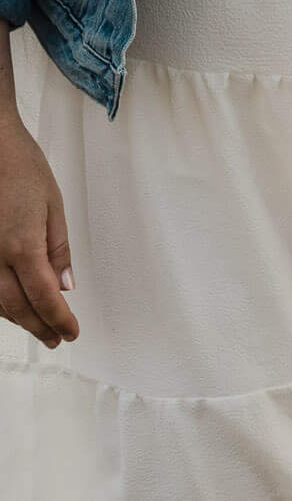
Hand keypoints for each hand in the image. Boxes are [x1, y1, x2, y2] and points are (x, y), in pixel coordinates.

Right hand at [0, 115, 75, 349]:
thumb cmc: (20, 168)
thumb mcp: (53, 206)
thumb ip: (59, 249)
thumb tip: (66, 283)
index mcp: (22, 245)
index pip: (44, 297)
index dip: (59, 319)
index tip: (71, 331)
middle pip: (16, 307)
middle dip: (39, 326)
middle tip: (57, 338)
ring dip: (19, 318)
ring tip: (40, 326)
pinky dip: (0, 301)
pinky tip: (13, 304)